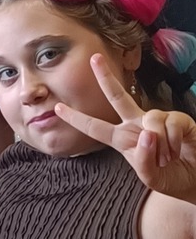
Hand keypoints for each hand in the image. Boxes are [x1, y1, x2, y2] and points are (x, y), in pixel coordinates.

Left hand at [54, 55, 195, 201]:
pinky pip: (170, 124)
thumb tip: (146, 133)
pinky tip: (178, 149)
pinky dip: (172, 141)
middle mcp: (139, 124)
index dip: (77, 119)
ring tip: (167, 158)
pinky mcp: (179, 119)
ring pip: (150, 119)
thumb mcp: (150, 177)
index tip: (56, 108)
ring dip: (158, 144)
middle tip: (94, 57)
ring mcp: (158, 119)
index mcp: (124, 139)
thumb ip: (143, 159)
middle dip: (105, 77)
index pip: (96, 127)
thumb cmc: (169, 178)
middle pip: (117, 97)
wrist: (194, 180)